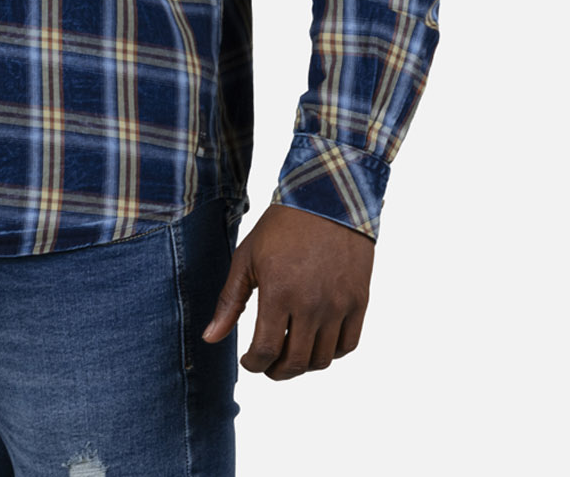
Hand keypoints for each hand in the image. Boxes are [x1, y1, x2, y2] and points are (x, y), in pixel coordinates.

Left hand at [200, 202, 373, 379]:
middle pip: (296, 363)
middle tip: (269, 364)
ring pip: (323, 360)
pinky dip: (332, 353)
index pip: (267, 351)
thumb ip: (229, 302)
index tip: (250, 360)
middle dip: (277, 371)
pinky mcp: (359, 301)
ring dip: (304, 365)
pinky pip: (348, 345)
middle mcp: (311, 304)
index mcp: (279, 292)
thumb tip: (210, 338)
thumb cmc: (281, 227)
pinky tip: (317, 341)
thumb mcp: (247, 258)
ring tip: (292, 352)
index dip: (254, 364)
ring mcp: (338, 304)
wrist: (326, 199)